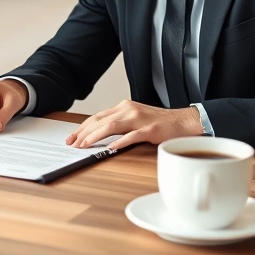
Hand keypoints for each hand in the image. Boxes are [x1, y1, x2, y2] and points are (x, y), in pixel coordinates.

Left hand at [66, 100, 202, 149]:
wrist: (183, 121)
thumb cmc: (159, 122)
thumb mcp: (135, 118)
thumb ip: (119, 123)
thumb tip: (99, 134)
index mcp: (124, 107)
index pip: (97, 116)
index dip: (82, 127)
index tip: (72, 137)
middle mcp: (129, 109)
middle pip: (100, 120)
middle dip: (83, 132)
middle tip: (72, 143)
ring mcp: (139, 119)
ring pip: (111, 126)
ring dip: (95, 136)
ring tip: (84, 146)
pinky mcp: (150, 129)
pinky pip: (132, 136)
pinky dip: (119, 142)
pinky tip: (109, 148)